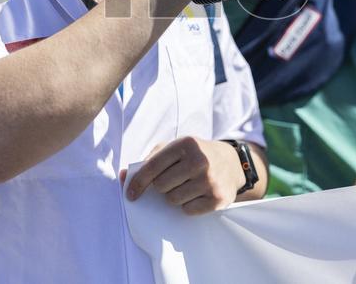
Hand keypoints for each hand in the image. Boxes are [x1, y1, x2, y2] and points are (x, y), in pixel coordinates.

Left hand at [126, 137, 245, 214]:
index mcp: (185, 144)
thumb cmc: (195, 155)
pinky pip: (188, 210)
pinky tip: (196, 194)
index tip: (130, 194)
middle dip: (162, 187)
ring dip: (175, 196)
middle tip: (174, 180)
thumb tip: (124, 176)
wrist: (231, 163)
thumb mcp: (175, 148)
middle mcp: (199, 161)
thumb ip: (150, 160)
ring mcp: (209, 180)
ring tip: (187, 186)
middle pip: (161, 186)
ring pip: (173, 200)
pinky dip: (188, 205)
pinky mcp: (217, 198)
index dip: (138, 182)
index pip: (153, 167)